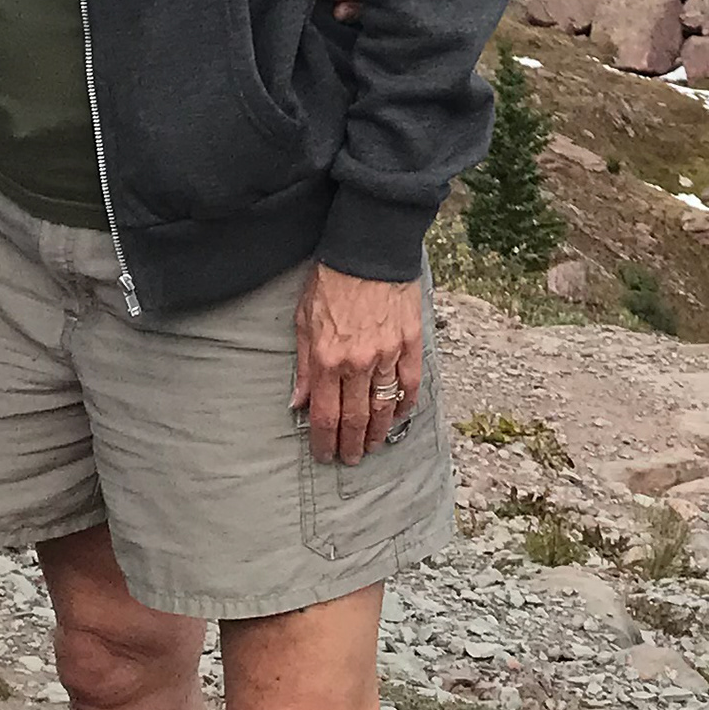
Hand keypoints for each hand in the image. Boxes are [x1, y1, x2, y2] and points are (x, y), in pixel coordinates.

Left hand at [290, 264, 422, 466]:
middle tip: (351, 459)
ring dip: (379, 433)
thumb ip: (303, 366)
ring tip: (373, 445)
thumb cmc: (331, 281)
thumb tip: (299, 402)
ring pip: (385, 407)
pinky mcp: (410, 342)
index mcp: (327, 359)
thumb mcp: (304, 320)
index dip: (324, 442)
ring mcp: (387, 354)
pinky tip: (399, 415)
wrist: (369, 250)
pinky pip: (410, 383)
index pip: (325, 416)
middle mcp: (357, 363)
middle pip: (356, 419)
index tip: (325, 456)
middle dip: (352, 445)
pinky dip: (405, 404)